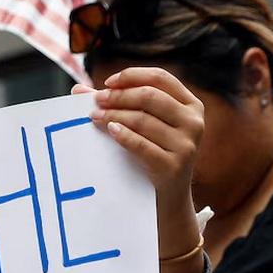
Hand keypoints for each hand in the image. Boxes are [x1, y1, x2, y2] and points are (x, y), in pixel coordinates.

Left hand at [86, 68, 207, 261]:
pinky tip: (110, 130)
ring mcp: (187, 145)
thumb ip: (117, 104)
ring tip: (95, 117)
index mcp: (191, 105)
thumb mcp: (145, 126)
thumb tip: (78, 90)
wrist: (168, 196)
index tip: (107, 83)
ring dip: (114, 115)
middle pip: (150, 97)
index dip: (132, 76)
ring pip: (143, 119)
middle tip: (96, 102)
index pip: (161, 78)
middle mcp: (194, 122)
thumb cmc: (153, 152)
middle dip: (119, 97)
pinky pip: (141, 144)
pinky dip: (123, 135)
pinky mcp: (174, 166)